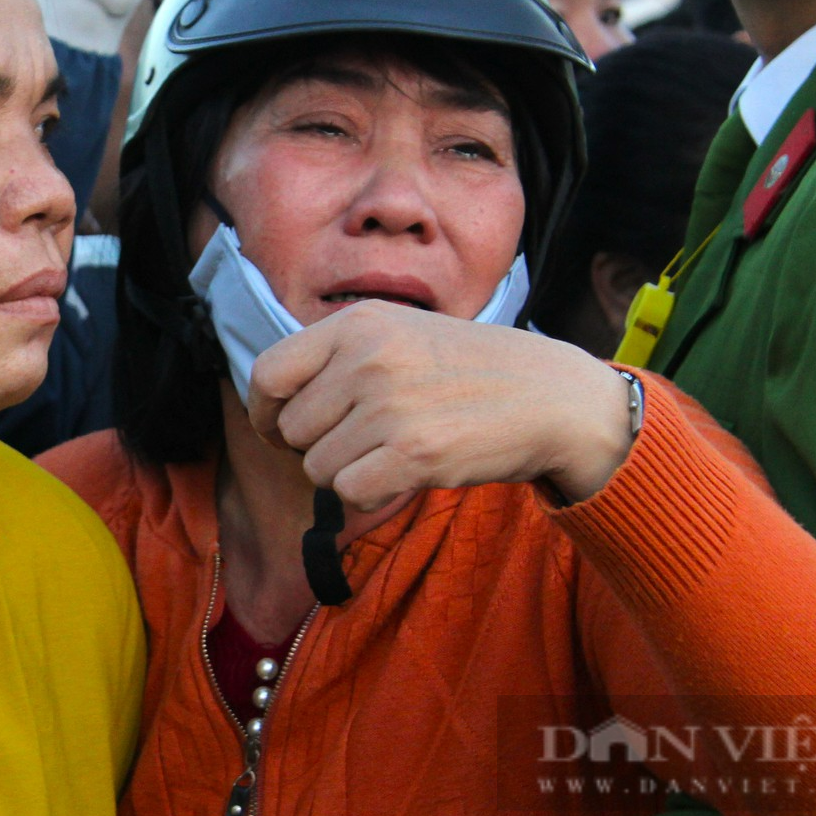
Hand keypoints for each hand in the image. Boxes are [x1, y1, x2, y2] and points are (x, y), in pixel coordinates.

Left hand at [245, 301, 638, 509]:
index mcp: (358, 323)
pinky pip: (349, 492)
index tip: (282, 429)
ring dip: (349, 472)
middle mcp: (367, 358)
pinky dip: (371, 493)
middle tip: (367, 440)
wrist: (550, 395)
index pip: (268, 373)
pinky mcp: (413, 451)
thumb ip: (337, 358)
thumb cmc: (470, 370)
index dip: (266, 411)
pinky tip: (406, 471)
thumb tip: (274, 408)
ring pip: (317, 467)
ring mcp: (390, 404)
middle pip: (291, 430)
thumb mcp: (400, 333)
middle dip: (319, 447)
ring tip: (397, 448)